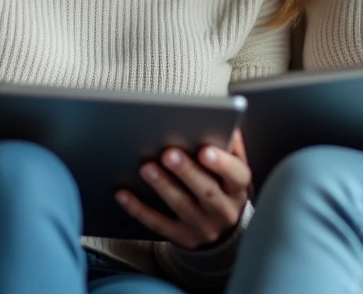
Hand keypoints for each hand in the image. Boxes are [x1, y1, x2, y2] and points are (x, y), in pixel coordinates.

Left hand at [116, 129, 250, 249]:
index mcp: (238, 189)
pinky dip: (139, 209)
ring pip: (181, 206)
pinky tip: (124, 194)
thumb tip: (229, 125)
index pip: (237, 176)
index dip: (222, 164)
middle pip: (206, 192)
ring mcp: (203, 227)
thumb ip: (231, 148)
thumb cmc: (225, 189)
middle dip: (186, 171)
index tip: (205, 150)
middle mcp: (224, 210)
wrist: (223, 229)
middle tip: (168, 153)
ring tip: (146, 167)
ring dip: (163, 185)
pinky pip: (158, 223)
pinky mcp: (182, 237)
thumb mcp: (234, 171)